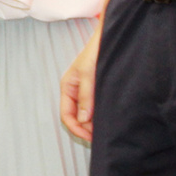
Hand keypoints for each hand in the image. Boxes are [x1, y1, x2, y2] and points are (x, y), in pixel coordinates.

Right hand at [60, 26, 100, 142]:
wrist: (109, 38)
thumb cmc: (96, 51)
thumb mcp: (89, 75)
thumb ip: (86, 97)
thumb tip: (83, 119)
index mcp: (68, 87)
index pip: (66, 115)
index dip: (76, 128)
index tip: (90, 137)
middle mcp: (75, 91)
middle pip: (76, 117)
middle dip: (86, 128)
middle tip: (102, 135)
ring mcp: (86, 91)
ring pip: (86, 114)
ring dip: (94, 122)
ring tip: (107, 128)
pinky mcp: (97, 90)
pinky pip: (95, 107)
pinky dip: (100, 115)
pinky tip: (109, 118)